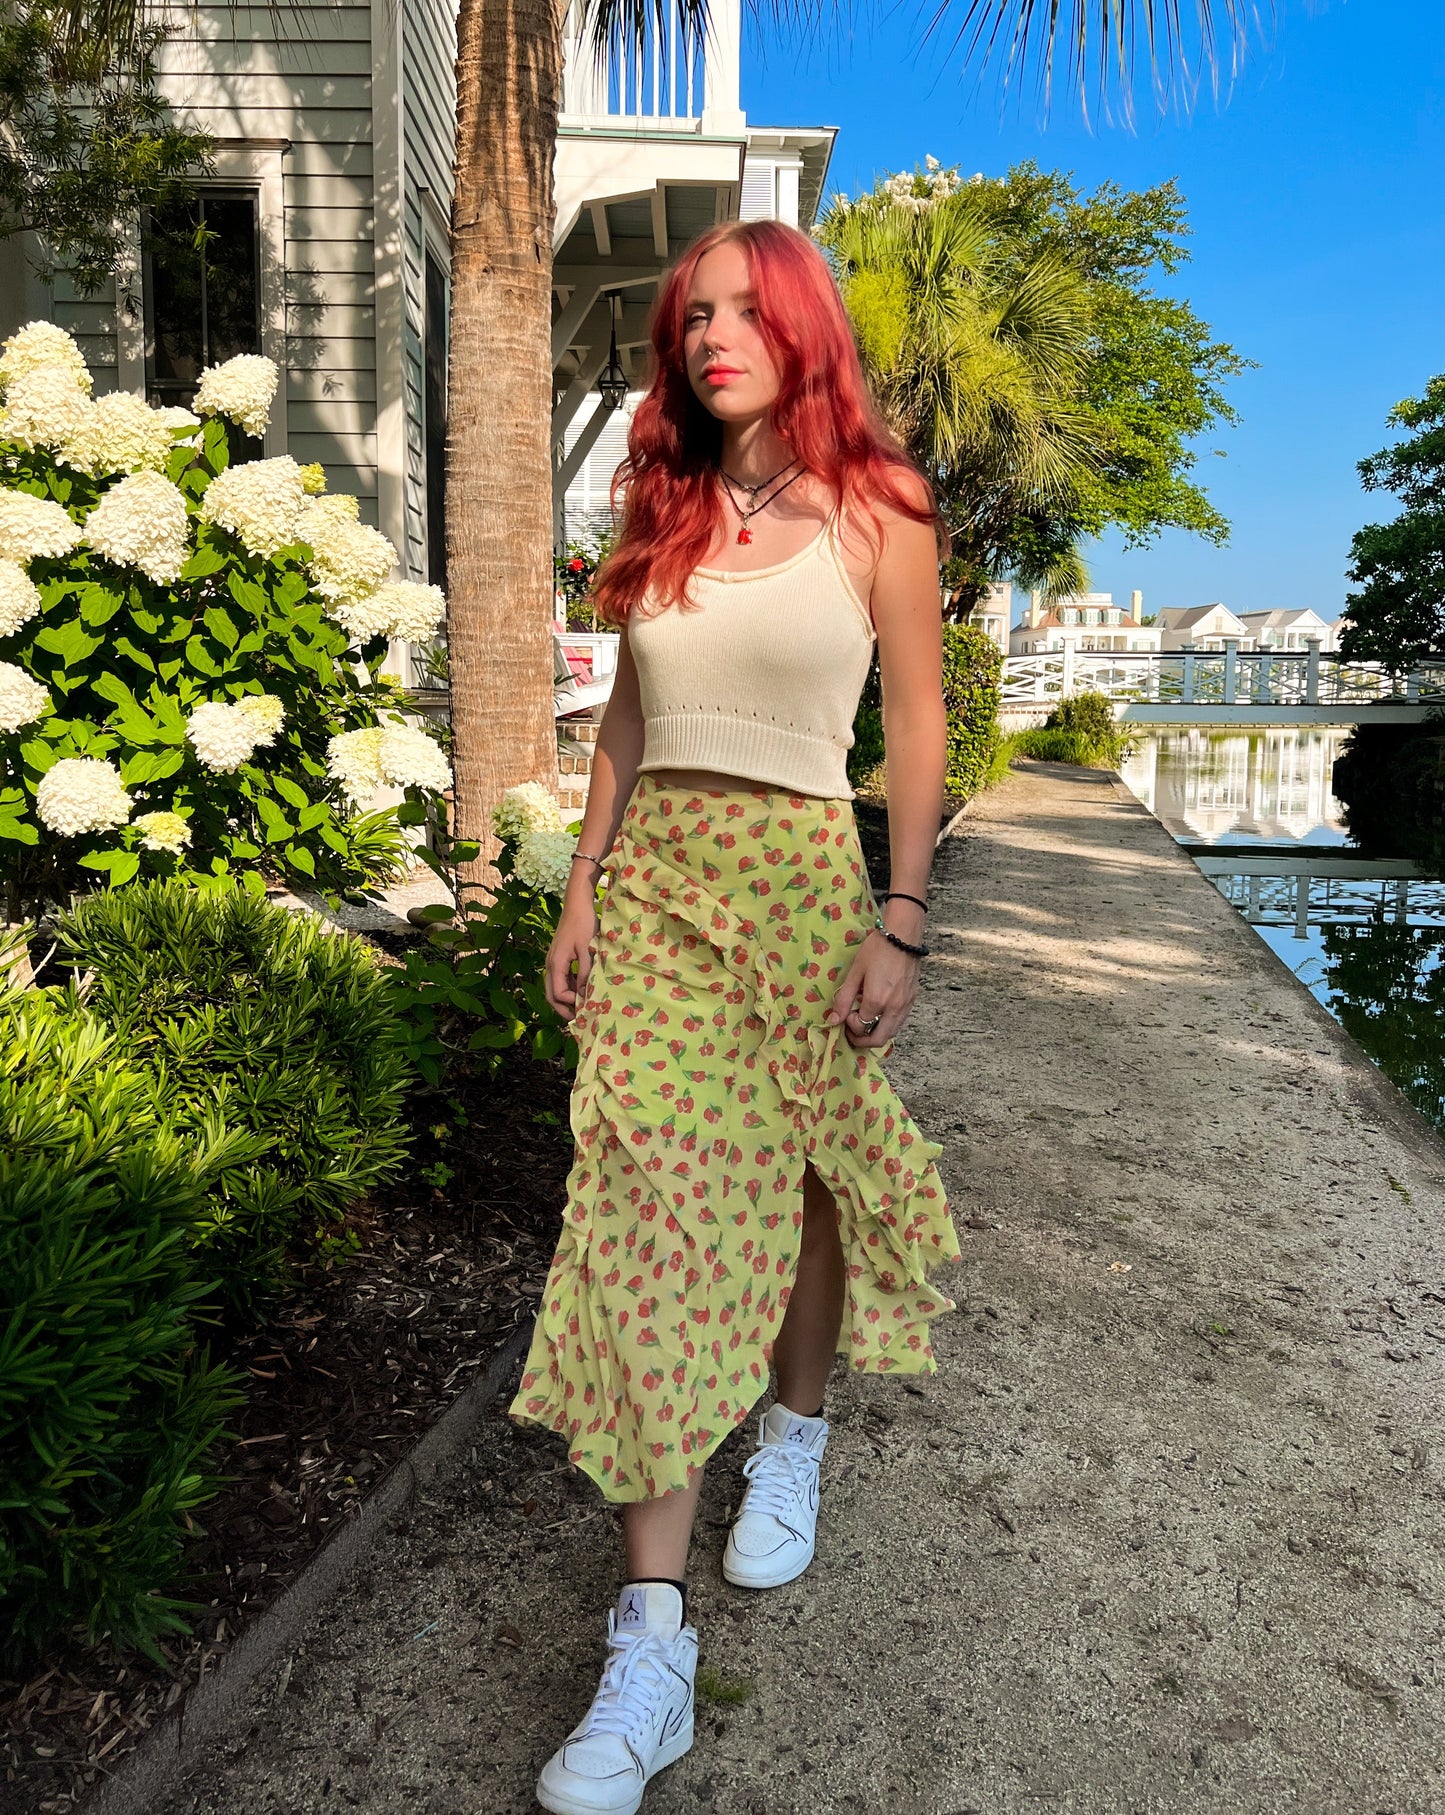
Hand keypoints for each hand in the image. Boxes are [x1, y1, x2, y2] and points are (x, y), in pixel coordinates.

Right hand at [545, 898, 600, 1020]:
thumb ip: (585, 972)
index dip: (571, 1003)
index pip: (558, 993)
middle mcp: (551, 964)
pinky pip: (561, 978)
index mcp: (556, 963)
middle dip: (563, 1008)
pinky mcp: (559, 956)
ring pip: (555, 987)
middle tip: (578, 1019)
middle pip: (551, 994)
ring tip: (581, 1007)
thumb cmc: (584, 924)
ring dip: (566, 999)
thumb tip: (585, 994)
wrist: (577, 904)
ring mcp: (553, 960)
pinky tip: (582, 990)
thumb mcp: (587, 950)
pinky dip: (569, 987)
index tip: (587, 1006)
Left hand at [824, 929, 921, 1047]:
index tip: (846, 1013)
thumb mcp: (855, 972)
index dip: (850, 1024)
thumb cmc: (876, 950)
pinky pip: (900, 1022)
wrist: (903, 935)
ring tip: (865, 1023)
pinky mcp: (912, 999)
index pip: (861, 1027)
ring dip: (876, 1034)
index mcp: (877, 1001)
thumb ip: (844, 999)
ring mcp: (905, 1005)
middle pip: (878, 1039)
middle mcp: (893, 1008)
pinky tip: (879, 1014)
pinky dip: (888, 1025)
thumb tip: (833, 1020)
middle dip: (862, 1040)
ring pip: (891, 1033)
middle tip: (852, 1033)